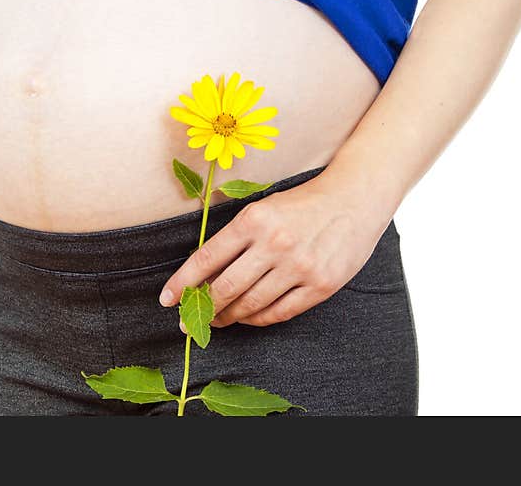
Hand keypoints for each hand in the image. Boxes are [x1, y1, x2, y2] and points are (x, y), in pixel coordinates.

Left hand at [159, 172, 395, 326]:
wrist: (354, 199)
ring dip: (228, 317)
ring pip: (251, 304)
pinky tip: (247, 318)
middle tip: (188, 320)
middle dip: (202, 308)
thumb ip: (235, 237)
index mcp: (253, 220)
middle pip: (226, 288)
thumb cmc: (301, 204)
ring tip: (217, 320)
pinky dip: (258, 319)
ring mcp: (299, 267)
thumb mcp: (262, 209)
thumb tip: (202, 272)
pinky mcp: (320, 285)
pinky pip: (279, 312)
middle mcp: (274, 244)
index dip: (183, 283)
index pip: (207, 259)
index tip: (167, 299)